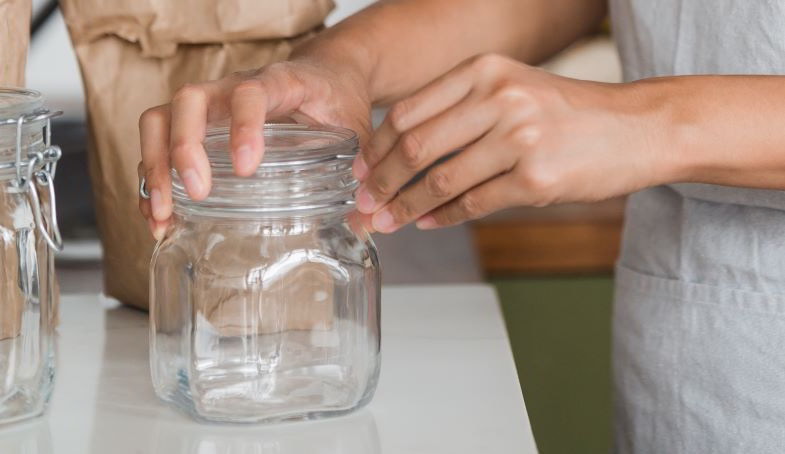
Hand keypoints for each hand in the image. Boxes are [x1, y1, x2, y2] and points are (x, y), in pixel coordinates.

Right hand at [138, 57, 372, 238]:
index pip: (252, 92)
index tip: (247, 168)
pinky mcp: (197, 126)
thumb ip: (363, 168)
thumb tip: (366, 221)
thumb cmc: (337, 99)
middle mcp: (234, 88)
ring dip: (155, 167)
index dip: (244, 125)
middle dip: (184, 148)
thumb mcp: (357, 129)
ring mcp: (210, 106)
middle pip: (189, 100)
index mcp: (279, 82)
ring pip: (161, 118)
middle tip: (198, 194)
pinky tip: (160, 217)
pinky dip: (152, 181)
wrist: (327, 76)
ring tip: (162, 215)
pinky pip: (158, 143)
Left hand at [353, 54, 675, 232]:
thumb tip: (400, 152)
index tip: (359, 172)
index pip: (408, 112)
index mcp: (484, 71)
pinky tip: (426, 223)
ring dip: (404, 207)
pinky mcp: (536, 177)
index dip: (375, 148)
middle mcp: (498, 98)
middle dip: (380, 182)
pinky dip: (442, 218)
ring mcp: (518, 137)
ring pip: (438, 180)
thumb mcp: (512, 89)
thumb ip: (460, 111)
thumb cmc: (570, 113)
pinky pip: (473, 204)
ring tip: (386, 223)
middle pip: (414, 146)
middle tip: (362, 205)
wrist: (637, 128)